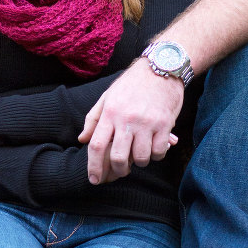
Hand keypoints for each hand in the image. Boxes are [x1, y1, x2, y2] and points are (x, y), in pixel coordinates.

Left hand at [78, 58, 182, 183]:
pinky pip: (159, 152)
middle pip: (117, 157)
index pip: (96, 146)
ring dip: (139, 162)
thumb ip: (93, 119)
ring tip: (139, 155)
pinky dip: (156, 156)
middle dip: (117, 171)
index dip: (93, 167)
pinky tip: (154, 149)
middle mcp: (126, 119)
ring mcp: (146, 122)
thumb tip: (82, 140)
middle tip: (120, 171)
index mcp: (110, 112)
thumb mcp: (108, 97)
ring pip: (140, 158)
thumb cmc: (132, 84)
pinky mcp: (164, 124)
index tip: (94, 179)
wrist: (161, 67)